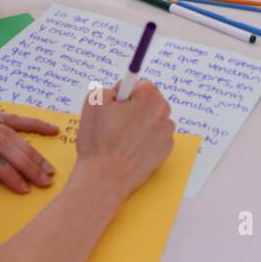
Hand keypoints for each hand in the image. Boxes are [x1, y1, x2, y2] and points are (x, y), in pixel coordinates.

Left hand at [0, 81, 59, 191]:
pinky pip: (9, 117)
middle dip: (27, 164)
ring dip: (32, 150)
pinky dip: (31, 123)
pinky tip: (50, 130)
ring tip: (50, 168)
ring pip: (11, 132)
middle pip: (4, 143)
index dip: (5, 171)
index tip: (22, 188)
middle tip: (46, 182)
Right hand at [73, 81, 174, 202]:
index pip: (140, 84)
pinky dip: (146, 138)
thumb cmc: (98, 142)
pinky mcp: (166, 149)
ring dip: (141, 122)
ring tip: (122, 138)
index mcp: (148, 98)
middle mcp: (163, 113)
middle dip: (135, 107)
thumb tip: (122, 91)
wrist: (105, 178)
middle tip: (116, 123)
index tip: (118, 106)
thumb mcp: (93, 102)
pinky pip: (156, 135)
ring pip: (153, 118)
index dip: (125, 95)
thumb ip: (110, 89)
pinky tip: (131, 148)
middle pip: (150, 100)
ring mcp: (167, 132)